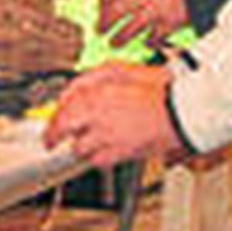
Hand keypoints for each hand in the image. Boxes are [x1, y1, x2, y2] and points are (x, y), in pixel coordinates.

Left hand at [41, 62, 180, 167]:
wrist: (181, 112)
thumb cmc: (157, 88)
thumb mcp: (119, 69)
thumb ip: (89, 78)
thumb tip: (71, 88)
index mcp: (94, 96)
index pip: (60, 110)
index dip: (52, 117)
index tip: (50, 122)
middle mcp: (97, 120)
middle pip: (62, 131)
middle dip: (54, 135)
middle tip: (50, 140)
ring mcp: (108, 139)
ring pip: (79, 149)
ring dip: (77, 144)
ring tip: (81, 139)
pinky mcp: (121, 155)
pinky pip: (97, 161)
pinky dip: (95, 156)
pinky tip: (99, 149)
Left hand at [98, 0, 187, 46]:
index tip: (99, 5)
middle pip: (117, 8)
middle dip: (105, 21)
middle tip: (99, 29)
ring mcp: (158, 9)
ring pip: (131, 27)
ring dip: (119, 38)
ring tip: (113, 43)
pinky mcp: (170, 23)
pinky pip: (153, 38)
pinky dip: (148, 42)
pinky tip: (146, 43)